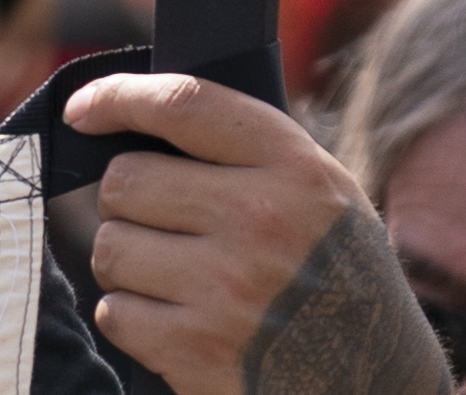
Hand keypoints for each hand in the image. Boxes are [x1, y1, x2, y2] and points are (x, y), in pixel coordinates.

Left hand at [70, 73, 445, 394]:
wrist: (382, 389)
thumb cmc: (340, 281)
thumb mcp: (324, 197)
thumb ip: (247, 152)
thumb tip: (133, 120)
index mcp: (296, 171)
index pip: (183, 105)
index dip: (116, 98)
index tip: (83, 112)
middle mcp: (262, 222)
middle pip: (125, 181)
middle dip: (131, 204)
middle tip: (165, 228)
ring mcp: (229, 290)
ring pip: (111, 247)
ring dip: (129, 265)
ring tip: (178, 280)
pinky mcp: (200, 352)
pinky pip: (114, 313)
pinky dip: (133, 320)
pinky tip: (179, 324)